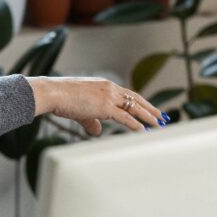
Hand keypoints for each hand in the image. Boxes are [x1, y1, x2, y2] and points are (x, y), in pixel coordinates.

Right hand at [26, 77, 165, 136]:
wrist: (54, 93)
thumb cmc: (62, 99)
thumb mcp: (80, 110)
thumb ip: (91, 121)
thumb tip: (98, 131)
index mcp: (105, 86)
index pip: (128, 94)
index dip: (140, 103)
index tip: (149, 108)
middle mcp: (110, 89)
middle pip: (136, 99)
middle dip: (150, 109)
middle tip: (162, 117)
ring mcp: (109, 97)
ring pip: (135, 108)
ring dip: (149, 117)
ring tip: (159, 125)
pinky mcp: (106, 107)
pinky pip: (126, 118)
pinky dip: (137, 125)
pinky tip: (145, 131)